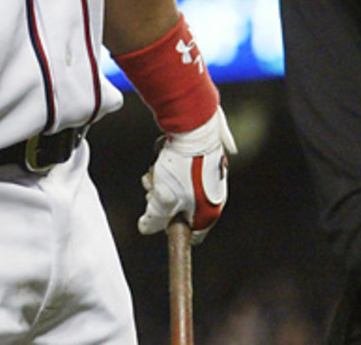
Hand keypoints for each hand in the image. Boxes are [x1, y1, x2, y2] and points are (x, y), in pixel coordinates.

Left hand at [138, 106, 236, 243]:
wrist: (194, 125)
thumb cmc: (183, 166)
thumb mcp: (163, 199)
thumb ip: (154, 219)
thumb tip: (146, 227)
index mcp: (210, 211)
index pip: (193, 235)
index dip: (173, 228)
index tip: (160, 216)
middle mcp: (215, 194)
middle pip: (182, 208)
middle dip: (163, 200)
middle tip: (151, 188)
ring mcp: (210, 174)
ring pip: (179, 186)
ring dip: (163, 180)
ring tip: (156, 169)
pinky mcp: (204, 157)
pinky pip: (183, 168)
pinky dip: (171, 164)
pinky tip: (164, 155)